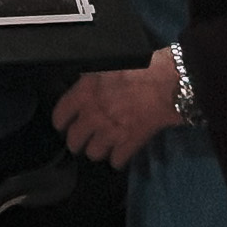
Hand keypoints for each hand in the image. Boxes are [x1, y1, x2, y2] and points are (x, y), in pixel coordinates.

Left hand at [52, 50, 183, 168]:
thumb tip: (82, 84)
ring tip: (102, 143)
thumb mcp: (105, 63)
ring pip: (93, 154)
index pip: (60, 116)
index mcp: (84, 92)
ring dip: (97, 149)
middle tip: (83, 137)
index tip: (64, 124)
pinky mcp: (129, 145)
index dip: (61, 122)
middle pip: (74, 142)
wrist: (166, 82)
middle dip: (77, 141)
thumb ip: (89, 79)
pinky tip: (120, 150)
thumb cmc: (138, 66)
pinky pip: (116, 162)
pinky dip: (117, 159)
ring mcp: (110, 133)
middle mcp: (93, 115)